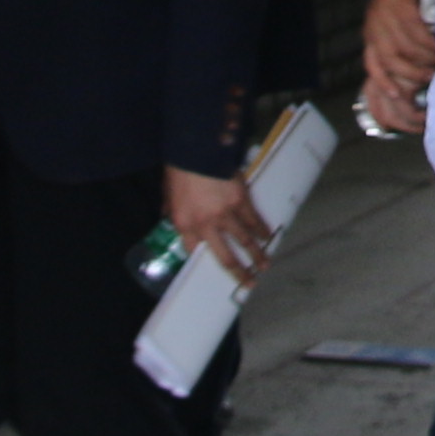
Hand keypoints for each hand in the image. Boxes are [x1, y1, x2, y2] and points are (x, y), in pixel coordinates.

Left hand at [163, 165, 272, 286]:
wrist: (196, 151)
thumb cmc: (179, 171)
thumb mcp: (167, 194)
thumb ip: (171, 209)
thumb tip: (168, 215)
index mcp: (185, 225)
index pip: (192, 250)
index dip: (200, 258)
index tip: (208, 263)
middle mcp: (207, 226)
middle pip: (225, 256)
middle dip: (239, 272)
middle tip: (250, 284)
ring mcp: (226, 215)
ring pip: (244, 240)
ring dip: (257, 255)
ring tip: (265, 266)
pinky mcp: (241, 201)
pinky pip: (253, 219)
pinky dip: (261, 229)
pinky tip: (267, 236)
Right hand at [363, 0, 434, 133]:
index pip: (410, 28)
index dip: (428, 45)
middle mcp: (377, 11)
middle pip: (400, 47)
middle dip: (423, 62)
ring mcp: (370, 26)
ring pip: (386, 59)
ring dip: (409, 74)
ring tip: (431, 79)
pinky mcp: (368, 37)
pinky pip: (371, 62)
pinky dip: (382, 80)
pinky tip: (396, 94)